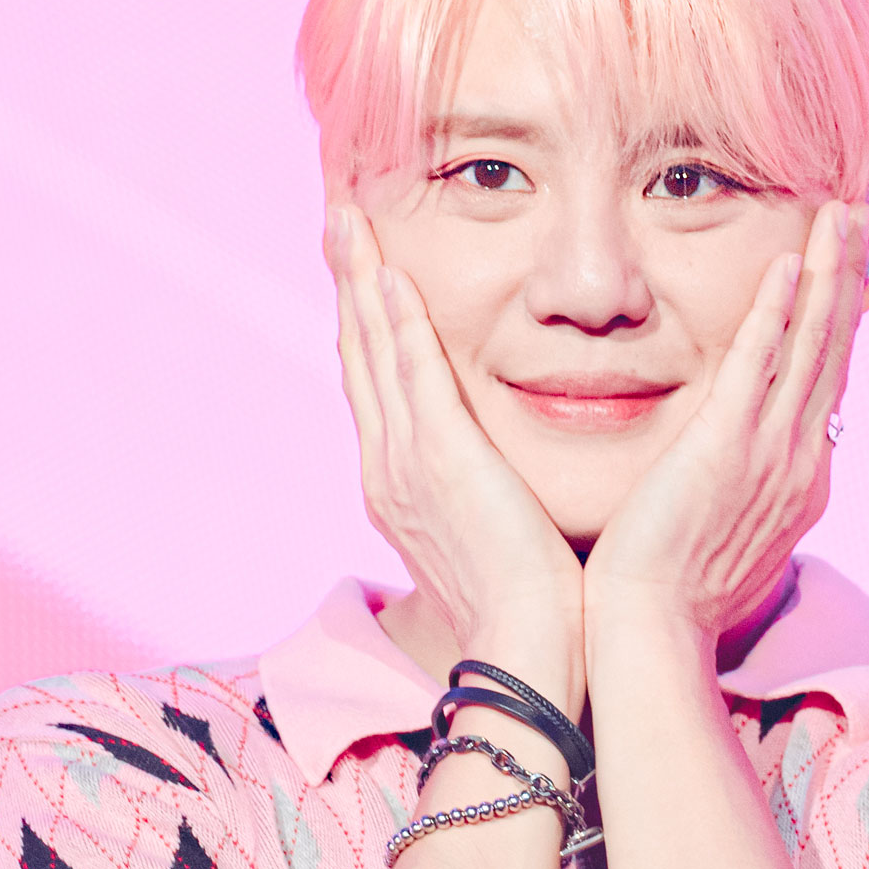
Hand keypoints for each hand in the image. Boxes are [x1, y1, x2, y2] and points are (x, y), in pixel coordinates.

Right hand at [327, 204, 583, 701]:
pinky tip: (392, 276)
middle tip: (339, 218)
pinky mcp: (443, 461)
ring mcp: (408, 463)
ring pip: (375, 353)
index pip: (376, 384)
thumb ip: (487, 491)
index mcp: (400, 484)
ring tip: (351, 221)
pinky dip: (399, 324)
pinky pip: (414, 376)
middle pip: (359, 355)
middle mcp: (389, 467)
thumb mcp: (496, 532)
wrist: (527, 649)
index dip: (365, 322)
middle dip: (349, 283)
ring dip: (362, 281)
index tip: (363, 268)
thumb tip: (502, 478)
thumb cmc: (528, 605)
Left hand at [582, 198, 867, 647]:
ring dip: (827, 274)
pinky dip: (776, 315)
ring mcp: (770, 453)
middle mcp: (800, 460)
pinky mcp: (726, 450)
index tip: (843, 267)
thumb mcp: (727, 534)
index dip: (839, 318)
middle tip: (858, 211)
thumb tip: (738, 479)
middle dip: (847, 276)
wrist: (653, 633)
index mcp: (799, 477)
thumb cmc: (674, 594)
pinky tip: (785, 266)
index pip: (827, 379)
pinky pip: (757, 367)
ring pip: (811, 346)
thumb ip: (739, 490)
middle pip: (834, 348)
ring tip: (839, 215)